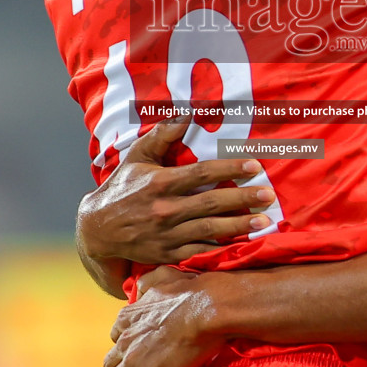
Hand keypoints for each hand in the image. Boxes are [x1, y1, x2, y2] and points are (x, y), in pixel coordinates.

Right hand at [77, 122, 275, 265]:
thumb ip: (162, 135)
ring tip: (265, 222)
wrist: (98, 230)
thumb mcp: (137, 157)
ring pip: (209, 229)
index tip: (254, 165)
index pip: (202, 173)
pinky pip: (199, 250)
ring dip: (239, 226)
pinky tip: (242, 245)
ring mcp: (167, 234)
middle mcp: (165, 209)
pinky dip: (221, 248)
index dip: (230, 168)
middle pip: (211, 203)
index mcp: (160, 182)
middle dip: (243, 199)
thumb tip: (186, 113)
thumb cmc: (122, 187)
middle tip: (268, 194)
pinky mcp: (168, 254)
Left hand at [104, 267, 227, 366]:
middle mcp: (125, 338)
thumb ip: (147, 282)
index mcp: (128, 316)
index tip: (137, 355)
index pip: (115, 337)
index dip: (125, 348)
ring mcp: (133, 360)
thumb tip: (139, 288)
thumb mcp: (163, 276)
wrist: (207, 308)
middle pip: (110, 363)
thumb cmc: (192, 291)